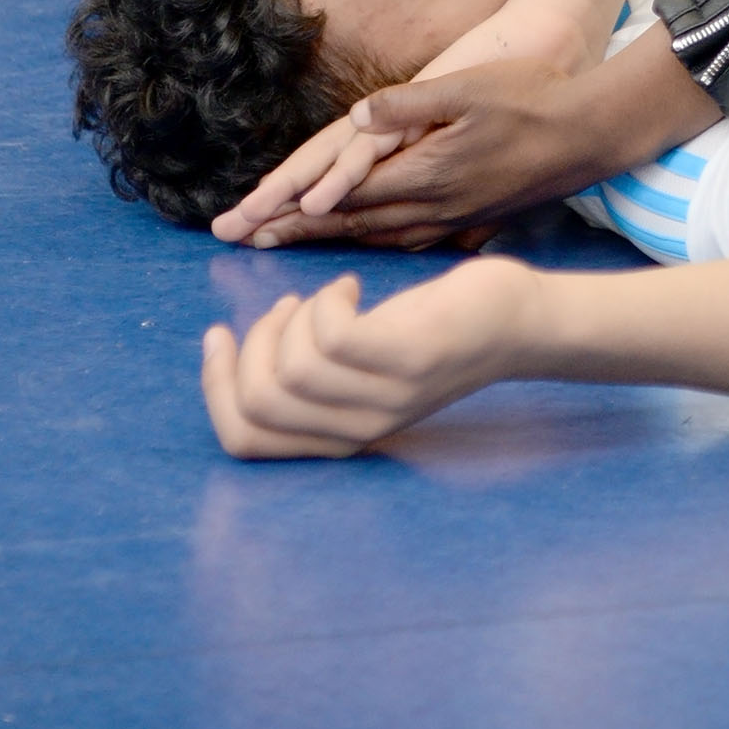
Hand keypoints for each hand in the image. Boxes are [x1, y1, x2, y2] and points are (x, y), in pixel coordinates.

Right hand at [201, 260, 535, 458]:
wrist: (513, 325)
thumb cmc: (428, 334)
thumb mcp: (360, 369)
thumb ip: (310, 376)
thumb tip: (237, 352)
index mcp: (336, 436)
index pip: (243, 441)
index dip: (215, 388)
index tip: (219, 335)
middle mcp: (357, 428)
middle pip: (258, 404)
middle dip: (251, 345)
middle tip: (284, 307)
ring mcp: (384, 395)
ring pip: (290, 369)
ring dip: (292, 317)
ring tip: (325, 297)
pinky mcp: (408, 356)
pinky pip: (333, 336)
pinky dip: (328, 299)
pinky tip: (352, 287)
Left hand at [211, 33, 717, 254]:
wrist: (589, 134)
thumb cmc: (531, 101)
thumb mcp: (470, 89)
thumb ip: (410, 106)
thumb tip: (358, 117)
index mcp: (424, 176)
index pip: (341, 197)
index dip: (290, 207)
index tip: (247, 220)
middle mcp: (431, 206)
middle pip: (347, 224)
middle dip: (292, 230)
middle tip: (242, 239)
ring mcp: (451, 218)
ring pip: (372, 236)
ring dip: (324, 238)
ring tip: (284, 240)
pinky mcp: (468, 218)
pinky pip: (403, 238)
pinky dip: (367, 242)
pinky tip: (360, 241)